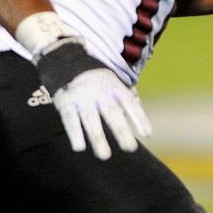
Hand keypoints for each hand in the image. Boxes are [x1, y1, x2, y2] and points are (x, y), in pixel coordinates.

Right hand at [34, 37, 152, 158]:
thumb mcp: (113, 80)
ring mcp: (82, 98)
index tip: (148, 134)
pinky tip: (80, 147)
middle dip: (121, 131)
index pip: (129, 103)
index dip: (139, 118)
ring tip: (105, 155)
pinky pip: (70, 120)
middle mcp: (99, 92)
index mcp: (114, 86)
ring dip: (98, 139)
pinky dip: (75, 133)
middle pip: (112, 113)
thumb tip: (140, 107)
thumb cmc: (94, 75)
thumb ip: (126, 94)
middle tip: (130, 148)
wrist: (64, 57)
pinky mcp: (65, 102)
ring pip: (91, 120)